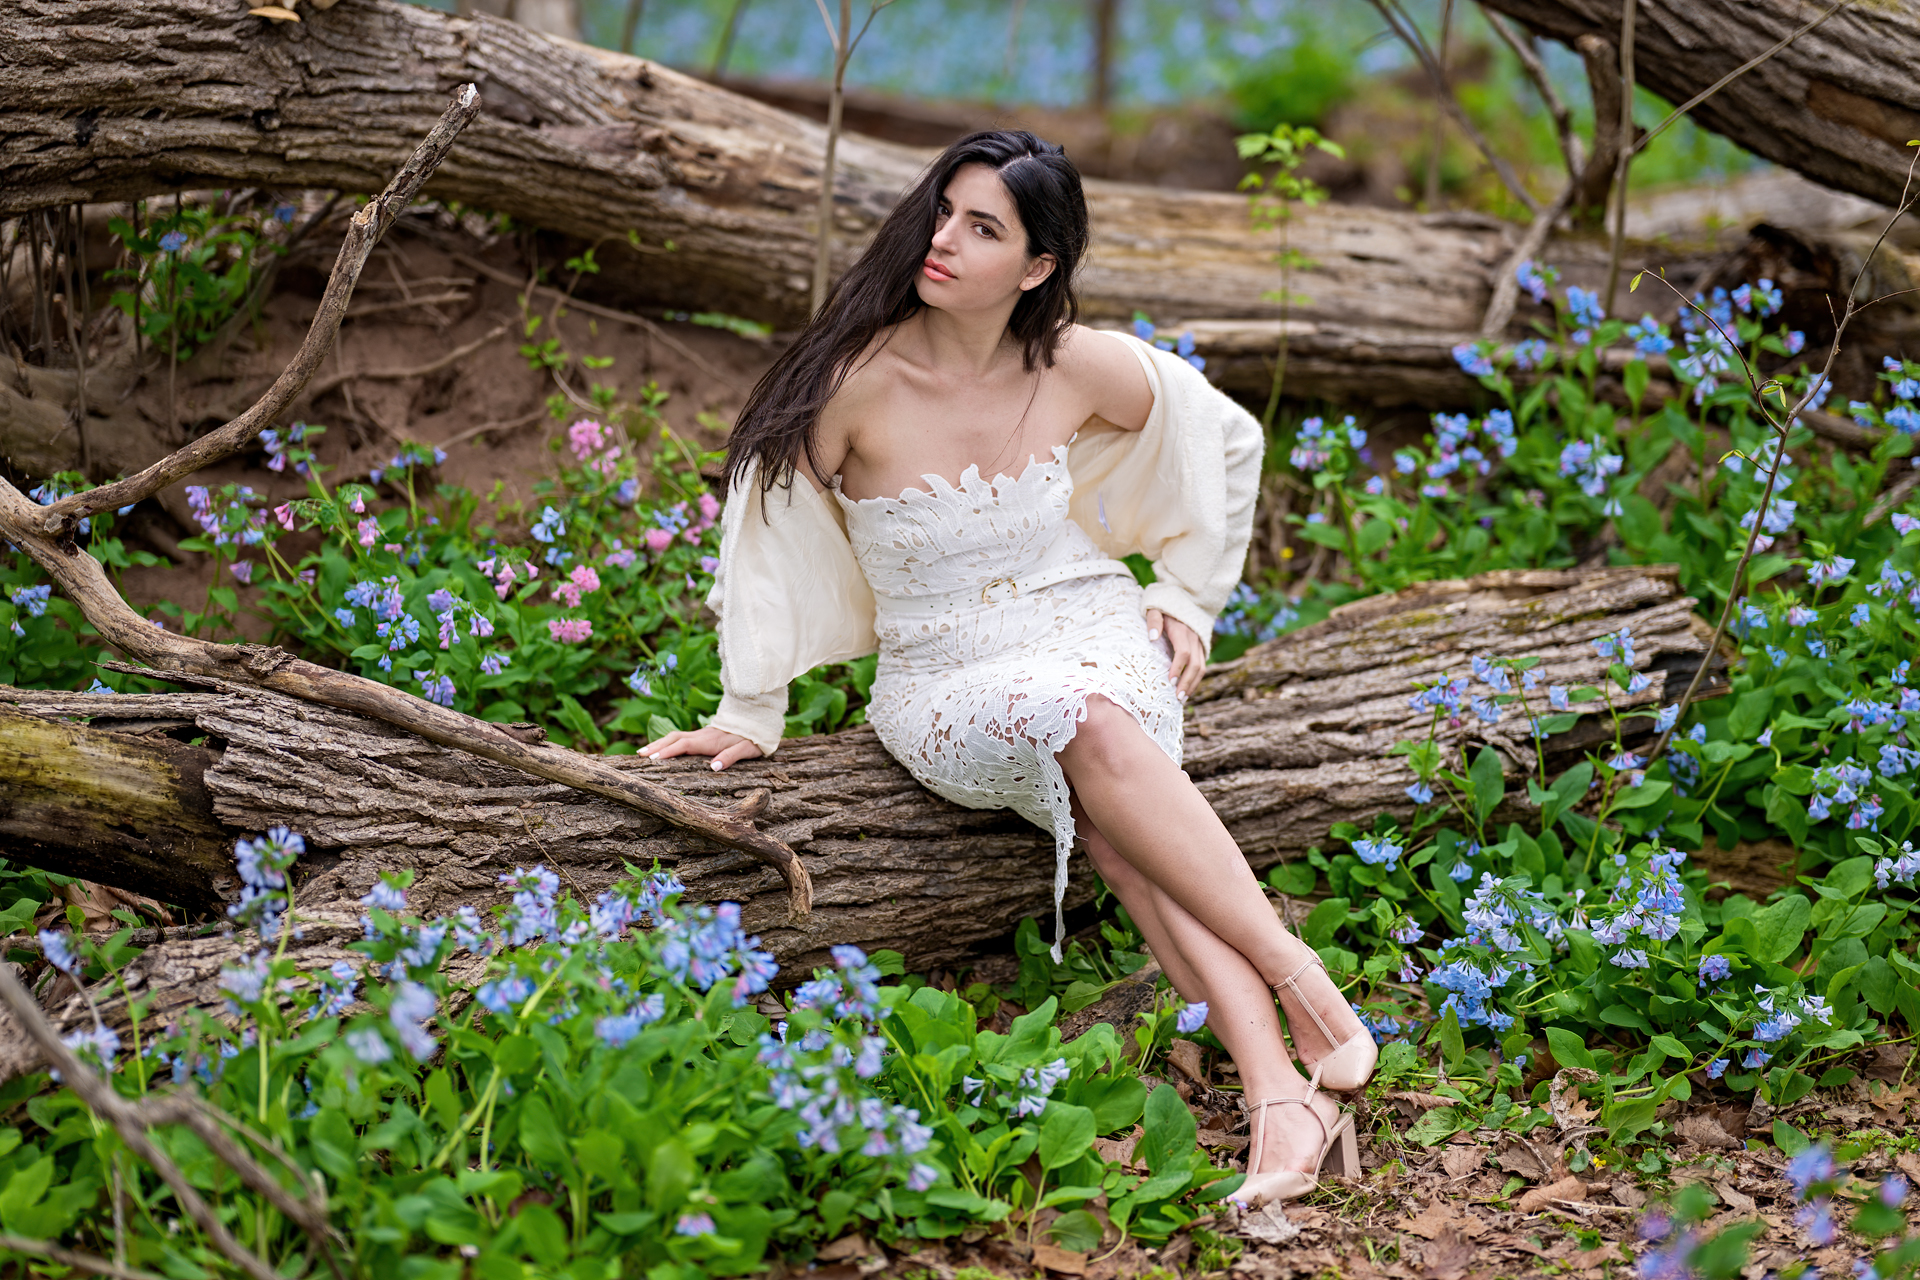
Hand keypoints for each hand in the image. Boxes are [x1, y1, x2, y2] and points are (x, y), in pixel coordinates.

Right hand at [638, 726, 762, 770]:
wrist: (757, 720)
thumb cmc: (753, 738)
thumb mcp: (747, 749)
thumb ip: (731, 756)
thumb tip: (714, 767)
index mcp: (710, 741)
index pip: (685, 746)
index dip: (668, 751)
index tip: (653, 758)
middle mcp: (702, 736)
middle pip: (674, 739)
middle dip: (656, 746)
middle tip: (638, 755)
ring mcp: (701, 734)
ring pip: (675, 737)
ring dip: (658, 743)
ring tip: (642, 752)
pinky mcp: (702, 735)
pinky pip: (680, 738)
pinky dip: (667, 742)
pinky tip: (660, 749)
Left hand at [1145, 609, 1205, 699]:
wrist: (1185, 595)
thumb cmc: (1165, 603)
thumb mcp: (1154, 607)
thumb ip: (1153, 621)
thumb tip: (1152, 638)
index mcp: (1182, 630)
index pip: (1184, 653)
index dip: (1178, 668)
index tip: (1169, 681)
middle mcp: (1194, 637)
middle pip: (1196, 665)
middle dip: (1187, 682)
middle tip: (1177, 697)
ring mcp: (1200, 642)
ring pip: (1202, 667)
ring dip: (1193, 683)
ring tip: (1183, 698)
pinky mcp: (1201, 645)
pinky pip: (1202, 664)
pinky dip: (1196, 678)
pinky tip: (1188, 688)